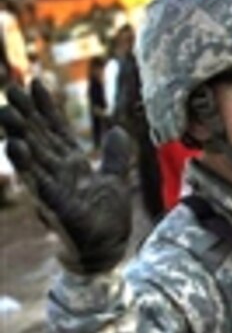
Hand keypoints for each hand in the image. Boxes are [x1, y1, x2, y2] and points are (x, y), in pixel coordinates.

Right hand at [0, 81, 132, 274]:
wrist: (106, 250)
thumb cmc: (106, 217)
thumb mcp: (114, 180)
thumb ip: (114, 156)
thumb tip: (119, 131)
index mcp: (71, 164)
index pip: (55, 130)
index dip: (46, 107)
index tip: (35, 82)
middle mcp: (57, 172)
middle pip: (38, 138)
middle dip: (25, 115)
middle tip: (10, 90)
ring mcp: (54, 189)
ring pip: (33, 159)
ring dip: (20, 137)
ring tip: (7, 115)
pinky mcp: (56, 207)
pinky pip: (39, 184)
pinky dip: (29, 168)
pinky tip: (17, 149)